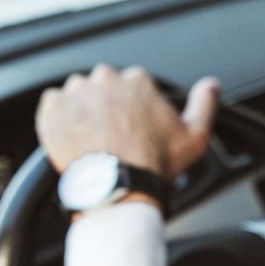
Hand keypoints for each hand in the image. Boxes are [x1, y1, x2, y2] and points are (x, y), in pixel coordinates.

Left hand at [35, 64, 219, 178]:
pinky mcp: (52, 108)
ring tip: (94, 140)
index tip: (136, 126)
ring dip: (85, 111)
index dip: (136, 107)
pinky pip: (53, 105)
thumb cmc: (154, 163)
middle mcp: (105, 79)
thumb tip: (212, 86)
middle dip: (109, 106)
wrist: (116, 186)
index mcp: (138, 81)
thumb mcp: (196, 137)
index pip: (134, 84)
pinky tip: (76, 139)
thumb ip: (205, 105)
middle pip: (106, 87)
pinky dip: (61, 119)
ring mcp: (76, 92)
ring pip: (79, 94)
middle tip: (115, 135)